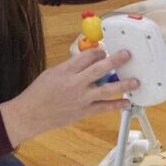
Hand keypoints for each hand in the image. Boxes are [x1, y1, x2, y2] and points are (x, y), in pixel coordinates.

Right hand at [0, 49, 137, 146]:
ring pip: (106, 89)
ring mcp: (81, 98)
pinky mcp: (83, 111)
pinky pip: (104, 107)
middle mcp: (75, 83)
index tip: (104, 51)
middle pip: (100, 69)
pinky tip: (127, 102)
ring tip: (135, 81)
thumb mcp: (52, 73)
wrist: (30, 114)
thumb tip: (86, 62)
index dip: (99, 52)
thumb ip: (70, 68)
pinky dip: (116, 105)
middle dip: (115, 60)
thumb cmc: (38, 93)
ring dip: (123, 85)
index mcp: (66, 70)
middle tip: (127, 55)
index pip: (87, 56)